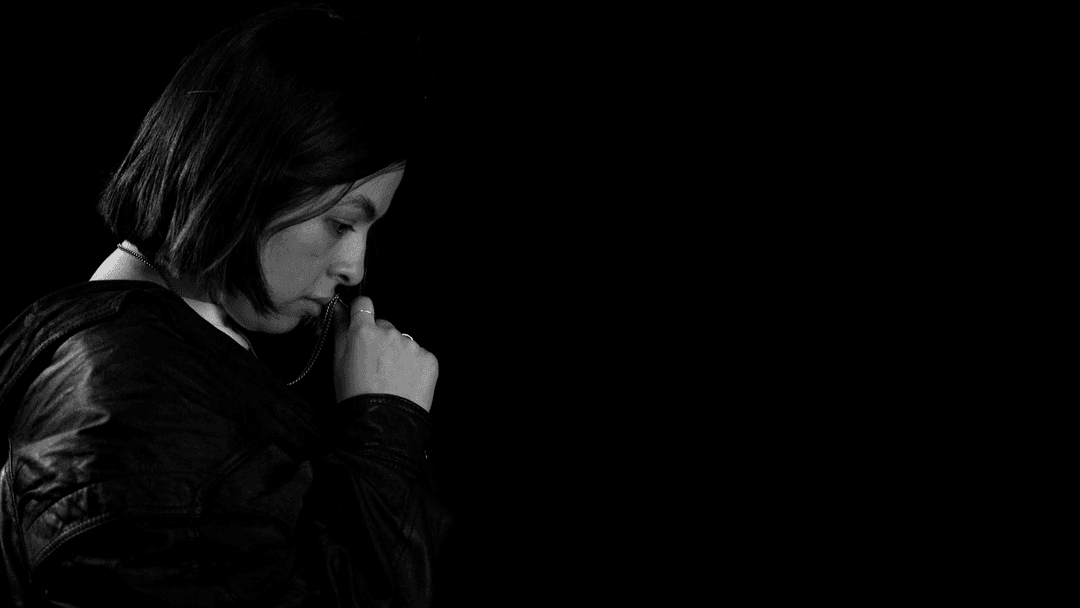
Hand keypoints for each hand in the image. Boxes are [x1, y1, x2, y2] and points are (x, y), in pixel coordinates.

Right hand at [332, 295, 438, 411]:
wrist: (383, 423)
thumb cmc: (355, 395)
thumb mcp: (338, 363)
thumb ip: (340, 331)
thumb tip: (339, 309)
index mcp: (364, 331)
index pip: (364, 305)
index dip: (362, 313)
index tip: (361, 324)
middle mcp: (390, 332)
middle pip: (384, 326)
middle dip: (380, 340)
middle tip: (374, 365)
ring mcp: (411, 345)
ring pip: (402, 341)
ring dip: (398, 353)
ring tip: (390, 378)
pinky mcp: (429, 358)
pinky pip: (420, 355)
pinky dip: (414, 365)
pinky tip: (405, 382)